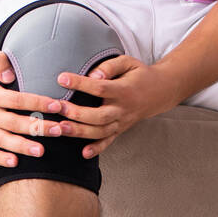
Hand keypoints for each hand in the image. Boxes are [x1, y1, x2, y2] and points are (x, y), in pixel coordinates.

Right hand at [0, 50, 70, 168]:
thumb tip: (10, 76)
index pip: (17, 100)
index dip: (38, 103)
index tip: (57, 106)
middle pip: (13, 123)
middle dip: (37, 127)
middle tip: (58, 130)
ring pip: (4, 140)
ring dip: (22, 147)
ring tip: (41, 151)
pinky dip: (0, 159)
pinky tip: (16, 162)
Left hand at [52, 56, 175, 158]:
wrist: (160, 92)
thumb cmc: (139, 74)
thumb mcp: (128, 62)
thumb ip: (109, 67)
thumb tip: (92, 76)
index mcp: (124, 90)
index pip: (100, 88)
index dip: (80, 83)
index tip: (62, 78)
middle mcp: (123, 109)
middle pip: (99, 116)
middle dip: (77, 114)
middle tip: (58, 107)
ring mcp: (122, 122)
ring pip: (101, 131)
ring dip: (80, 132)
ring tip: (60, 128)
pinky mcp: (121, 129)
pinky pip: (109, 141)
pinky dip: (97, 149)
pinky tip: (83, 153)